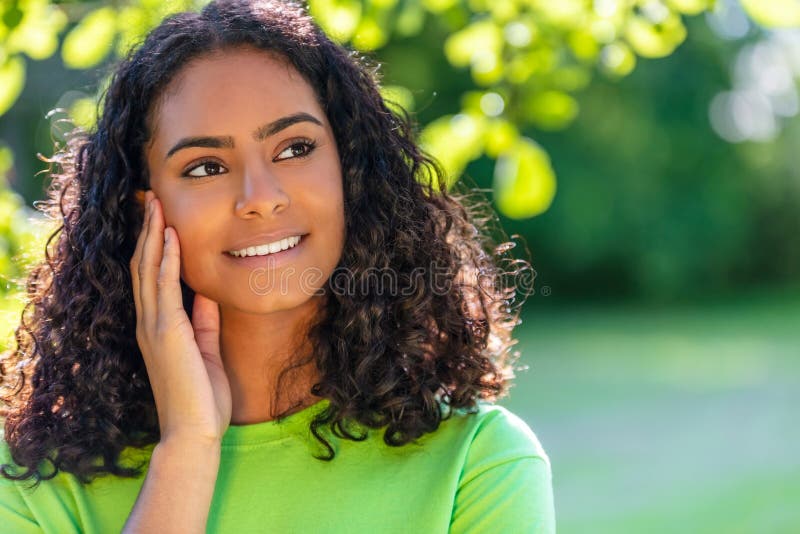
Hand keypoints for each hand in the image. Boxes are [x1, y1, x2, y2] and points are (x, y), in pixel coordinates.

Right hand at [130, 190, 231, 443]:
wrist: (194, 432)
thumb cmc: (201, 396)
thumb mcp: (205, 348)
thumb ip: (204, 320)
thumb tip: (208, 291)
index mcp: (158, 326)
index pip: (150, 276)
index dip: (151, 245)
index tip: (158, 216)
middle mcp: (149, 322)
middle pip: (143, 265)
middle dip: (147, 230)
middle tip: (150, 197)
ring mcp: (154, 327)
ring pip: (147, 270)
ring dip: (152, 234)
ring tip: (155, 203)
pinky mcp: (166, 333)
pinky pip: (164, 288)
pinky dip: (164, 260)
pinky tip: (168, 236)